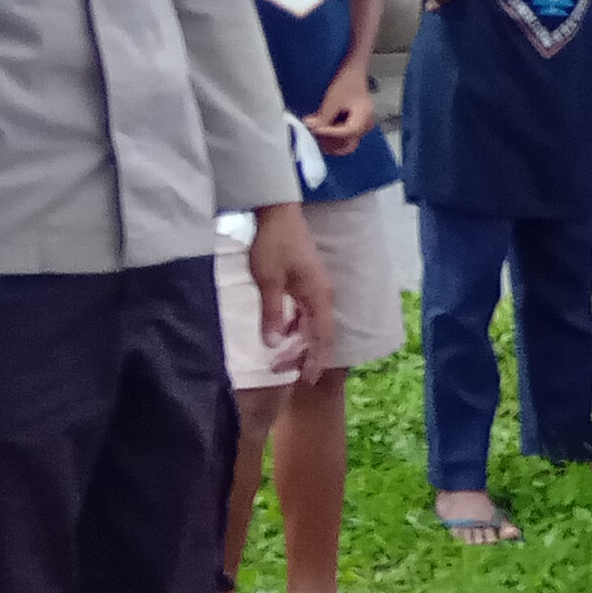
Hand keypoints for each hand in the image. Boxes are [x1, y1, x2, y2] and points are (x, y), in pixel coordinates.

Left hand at [248, 200, 333, 368]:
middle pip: (318, 334)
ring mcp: (316, 288)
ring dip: (298, 342)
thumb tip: (274, 345)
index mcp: (318, 297)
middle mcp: (323, 295)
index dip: (315, 360)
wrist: (278, 212)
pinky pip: (306, 312)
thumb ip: (273, 314)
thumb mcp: (268, 281)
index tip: (306, 380)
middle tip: (279, 371)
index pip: (321, 337)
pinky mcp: (307, 281)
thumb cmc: (274, 244)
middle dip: (302, 355)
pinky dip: (296, 326)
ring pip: (312, 324)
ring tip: (279, 357)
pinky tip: (282, 332)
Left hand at [305, 68, 373, 157]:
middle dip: (330, 144)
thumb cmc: (346, 82)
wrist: (353, 72)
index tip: (314, 129)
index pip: (347, 132)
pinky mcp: (355, 126)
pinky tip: (321, 128)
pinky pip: (344, 137)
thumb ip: (323, 116)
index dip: (329, 133)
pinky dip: (332, 136)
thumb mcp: (333, 99)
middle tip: (315, 135)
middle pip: (348, 145)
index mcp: (364, 118)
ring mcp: (361, 128)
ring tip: (316, 130)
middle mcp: (366, 126)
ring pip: (345, 144)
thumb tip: (310, 127)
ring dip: (329, 141)